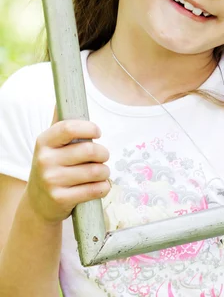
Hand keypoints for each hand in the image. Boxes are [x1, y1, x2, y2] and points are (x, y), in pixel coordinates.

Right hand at [26, 107, 111, 224]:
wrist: (38, 203)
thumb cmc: (52, 166)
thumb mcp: (51, 145)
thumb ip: (59, 123)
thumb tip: (61, 99)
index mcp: (44, 142)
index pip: (69, 128)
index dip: (89, 128)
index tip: (97, 132)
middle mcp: (45, 160)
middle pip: (88, 150)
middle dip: (103, 153)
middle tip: (103, 156)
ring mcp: (51, 181)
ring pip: (95, 171)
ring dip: (105, 171)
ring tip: (102, 172)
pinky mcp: (61, 199)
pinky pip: (94, 190)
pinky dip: (104, 187)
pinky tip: (101, 185)